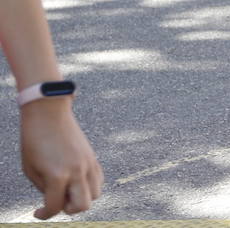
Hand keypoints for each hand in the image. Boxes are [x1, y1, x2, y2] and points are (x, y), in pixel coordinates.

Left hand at [19, 100, 102, 218]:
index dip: (44, 214)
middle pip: (82, 205)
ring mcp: (88, 163)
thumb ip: (44, 188)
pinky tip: (76, 180)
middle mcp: (77, 171)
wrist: (49, 113)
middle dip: (68, 209)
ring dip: (82, 197)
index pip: (55, 207)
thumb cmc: (34, 140)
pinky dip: (90, 186)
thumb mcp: (30, 169)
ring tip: (68, 191)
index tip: (37, 212)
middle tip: (57, 202)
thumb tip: (54, 199)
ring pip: (95, 194)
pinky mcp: (93, 157)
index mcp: (57, 175)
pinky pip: (99, 179)